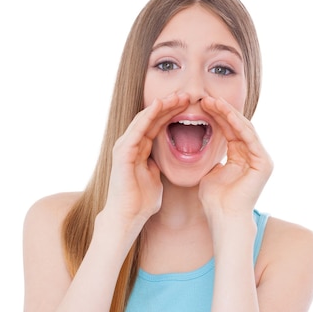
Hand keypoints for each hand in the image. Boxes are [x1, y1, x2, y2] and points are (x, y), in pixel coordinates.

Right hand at [104, 93, 189, 230]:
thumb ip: (157, 166)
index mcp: (140, 149)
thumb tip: (164, 161)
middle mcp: (130, 144)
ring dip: (161, 106)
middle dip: (169, 105)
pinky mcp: (123, 152)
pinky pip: (137, 129)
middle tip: (186, 94)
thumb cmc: (141, 202)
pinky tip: (159, 106)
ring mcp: (125, 147)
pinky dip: (148, 116)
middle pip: (151, 118)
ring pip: (144, 119)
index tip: (189, 105)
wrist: (128, 217)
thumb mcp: (155, 178)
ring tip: (177, 96)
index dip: (172, 113)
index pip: (157, 125)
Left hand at [198, 97, 272, 218]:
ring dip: (228, 114)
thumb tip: (202, 149)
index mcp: (241, 157)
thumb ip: (211, 160)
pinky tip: (225, 113)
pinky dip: (237, 124)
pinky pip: (250, 137)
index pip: (229, 131)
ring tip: (212, 102)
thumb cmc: (215, 201)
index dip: (215, 117)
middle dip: (221, 111)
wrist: (224, 217)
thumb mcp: (209, 173)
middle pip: (237, 126)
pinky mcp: (264, 162)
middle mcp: (254, 156)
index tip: (200, 106)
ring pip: (244, 128)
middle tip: (205, 98)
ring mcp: (261, 159)